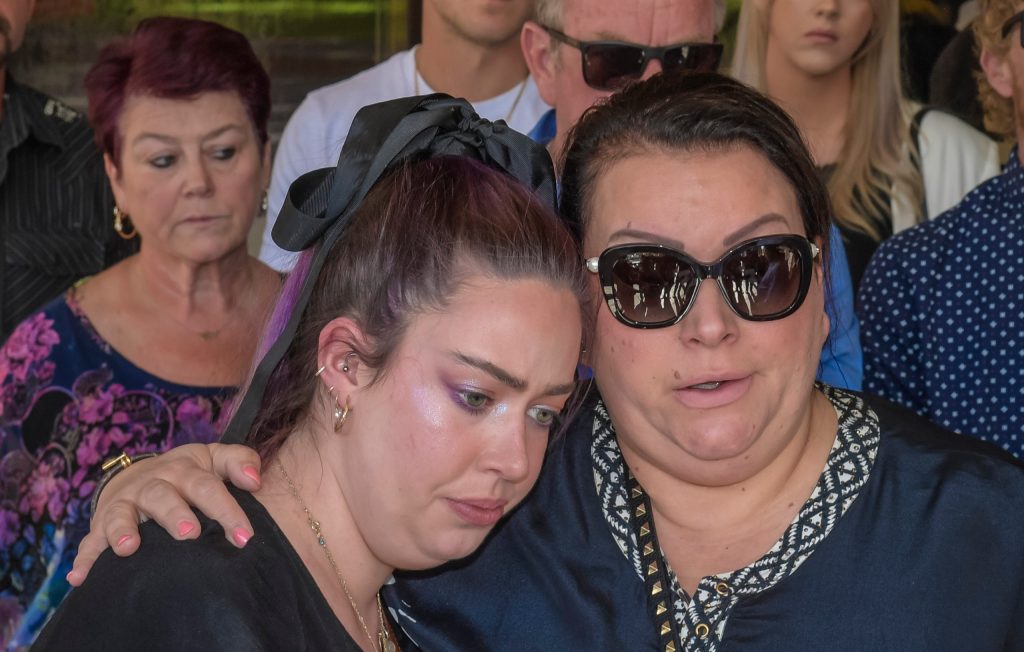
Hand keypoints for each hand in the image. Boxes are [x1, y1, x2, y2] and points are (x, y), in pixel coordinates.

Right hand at [67, 443, 261, 585]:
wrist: (141, 474)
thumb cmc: (188, 473)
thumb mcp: (213, 459)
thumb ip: (240, 461)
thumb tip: (256, 481)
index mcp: (183, 470)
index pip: (208, 487)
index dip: (226, 510)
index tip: (244, 536)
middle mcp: (152, 484)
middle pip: (163, 497)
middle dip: (175, 514)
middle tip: (190, 534)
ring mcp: (125, 504)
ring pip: (121, 515)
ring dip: (123, 531)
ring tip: (130, 548)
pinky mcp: (102, 524)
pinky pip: (90, 541)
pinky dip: (84, 559)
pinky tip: (79, 577)